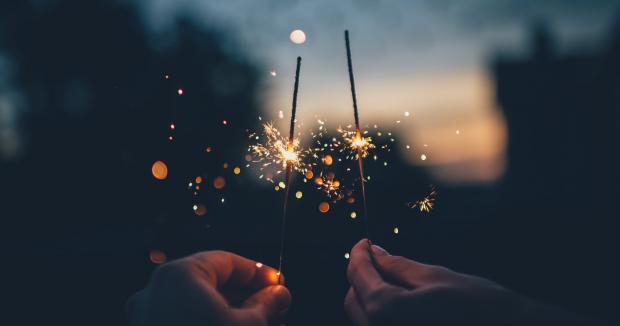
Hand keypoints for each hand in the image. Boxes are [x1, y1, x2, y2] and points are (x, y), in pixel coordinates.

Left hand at [128, 251, 290, 325]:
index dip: (258, 272)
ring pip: (199, 305)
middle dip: (246, 296)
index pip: (226, 261)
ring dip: (232, 313)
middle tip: (274, 308)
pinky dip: (210, 324)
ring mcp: (148, 317)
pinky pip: (185, 321)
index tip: (278, 284)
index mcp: (179, 275)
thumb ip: (266, 305)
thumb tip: (278, 294)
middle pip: (212, 283)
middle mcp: (156, 292)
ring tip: (260, 325)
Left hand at [344, 239, 602, 325]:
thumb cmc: (478, 305)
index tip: (365, 242)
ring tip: (392, 277)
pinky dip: (383, 313)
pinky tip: (402, 299)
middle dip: (362, 275)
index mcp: (386, 310)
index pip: (358, 275)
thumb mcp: (435, 277)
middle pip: (355, 299)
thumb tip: (375, 252)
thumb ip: (397, 266)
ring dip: (371, 295)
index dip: (359, 253)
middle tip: (379, 256)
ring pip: (364, 318)